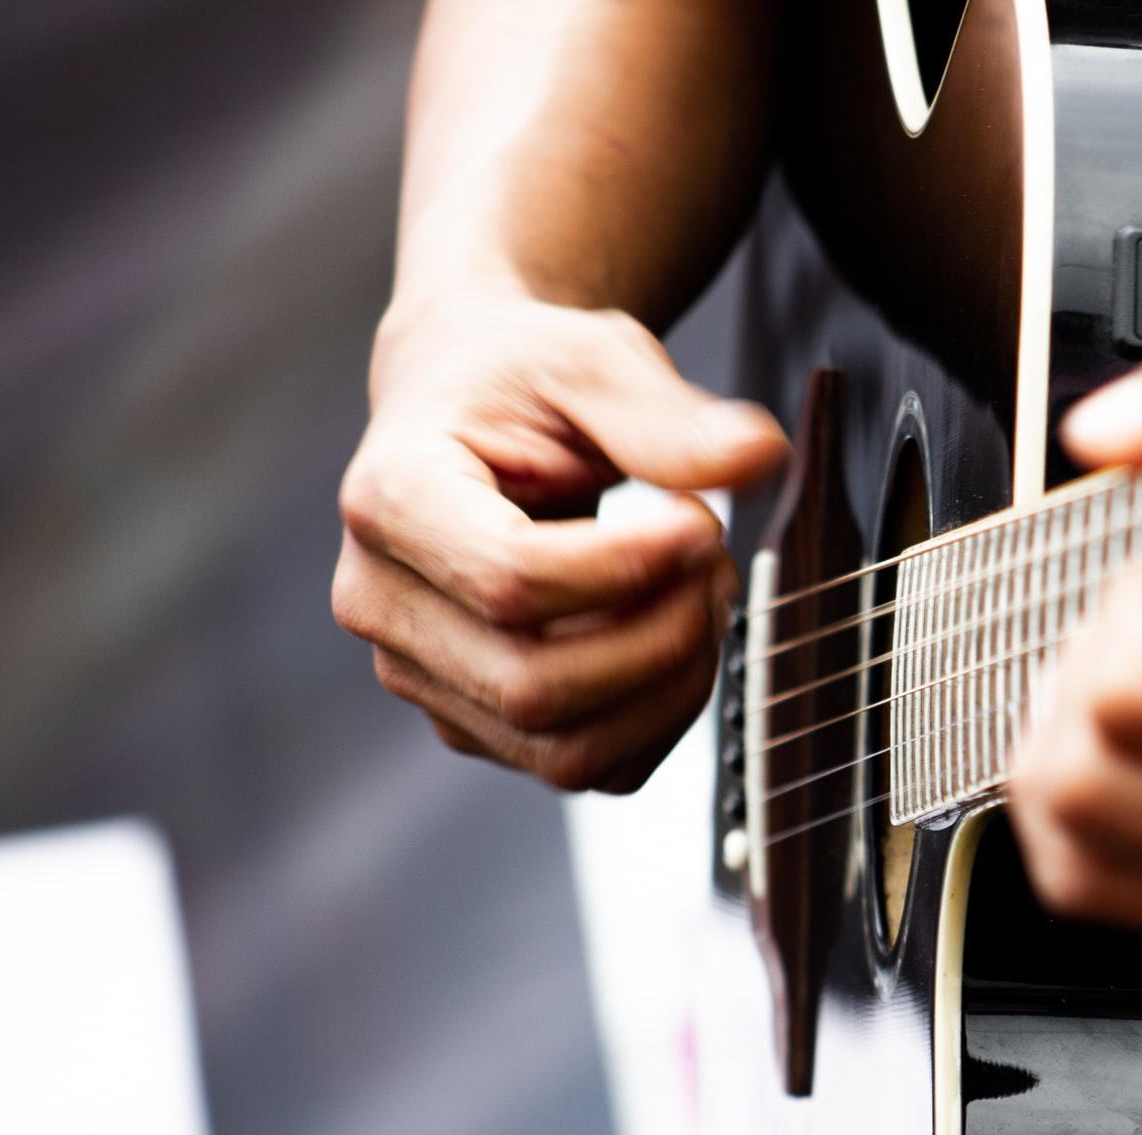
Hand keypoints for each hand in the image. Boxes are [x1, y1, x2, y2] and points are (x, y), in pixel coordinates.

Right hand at [332, 294, 789, 791]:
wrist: (471, 409)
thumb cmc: (521, 381)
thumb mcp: (593, 362)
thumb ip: (669, 416)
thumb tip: (760, 457)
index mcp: (391, 498)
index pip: (511, 580)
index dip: (631, 568)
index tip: (702, 521)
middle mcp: (381, 602)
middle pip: (536, 686)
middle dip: (662, 636)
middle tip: (715, 559)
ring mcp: (422, 676)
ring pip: (567, 750)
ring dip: (672, 687)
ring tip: (705, 596)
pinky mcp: (474, 720)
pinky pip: (590, 765)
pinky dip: (661, 717)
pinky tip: (679, 638)